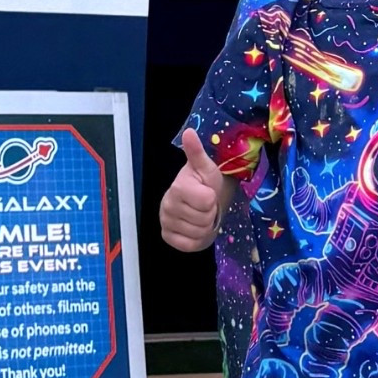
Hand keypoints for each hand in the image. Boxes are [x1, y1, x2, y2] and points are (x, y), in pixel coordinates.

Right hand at [160, 127, 227, 250]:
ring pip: (197, 233)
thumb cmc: (205, 184)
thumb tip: (189, 132)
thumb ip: (196, 152)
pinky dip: (196, 240)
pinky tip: (194, 228)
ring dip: (204, 227)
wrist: (200, 203)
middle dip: (209, 214)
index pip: (206, 201)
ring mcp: (166, 222)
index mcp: (178, 187)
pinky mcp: (167, 238)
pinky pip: (188, 245)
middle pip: (203, 219)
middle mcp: (167, 205)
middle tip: (205, 207)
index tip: (208, 194)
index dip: (212, 200)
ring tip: (201, 216)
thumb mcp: (206, 168)